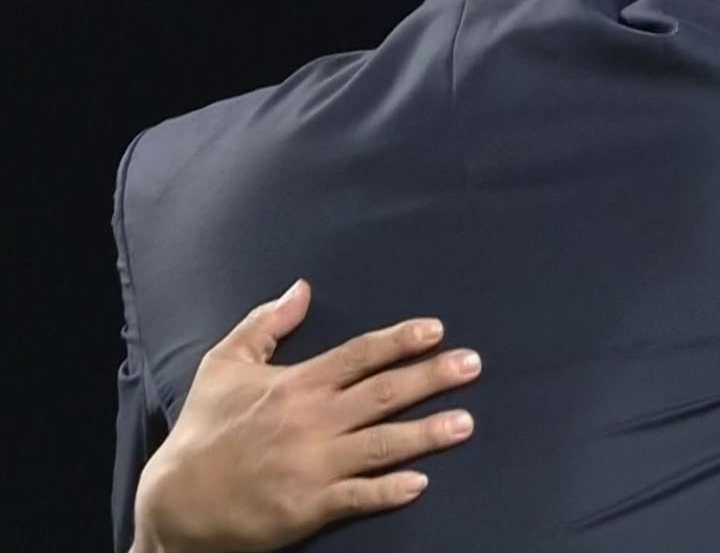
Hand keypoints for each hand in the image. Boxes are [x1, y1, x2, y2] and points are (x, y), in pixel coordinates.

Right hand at [131, 280, 482, 552]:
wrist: (172, 502)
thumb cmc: (202, 431)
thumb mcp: (222, 364)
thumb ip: (265, 324)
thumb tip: (301, 287)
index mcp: (295, 384)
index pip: (358, 355)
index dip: (400, 341)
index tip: (437, 330)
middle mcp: (310, 420)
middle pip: (382, 393)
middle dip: (431, 377)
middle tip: (474, 364)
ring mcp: (312, 465)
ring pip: (381, 444)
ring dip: (426, 433)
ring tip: (467, 423)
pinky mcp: (308, 506)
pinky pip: (357, 497)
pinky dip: (389, 491)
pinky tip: (421, 483)